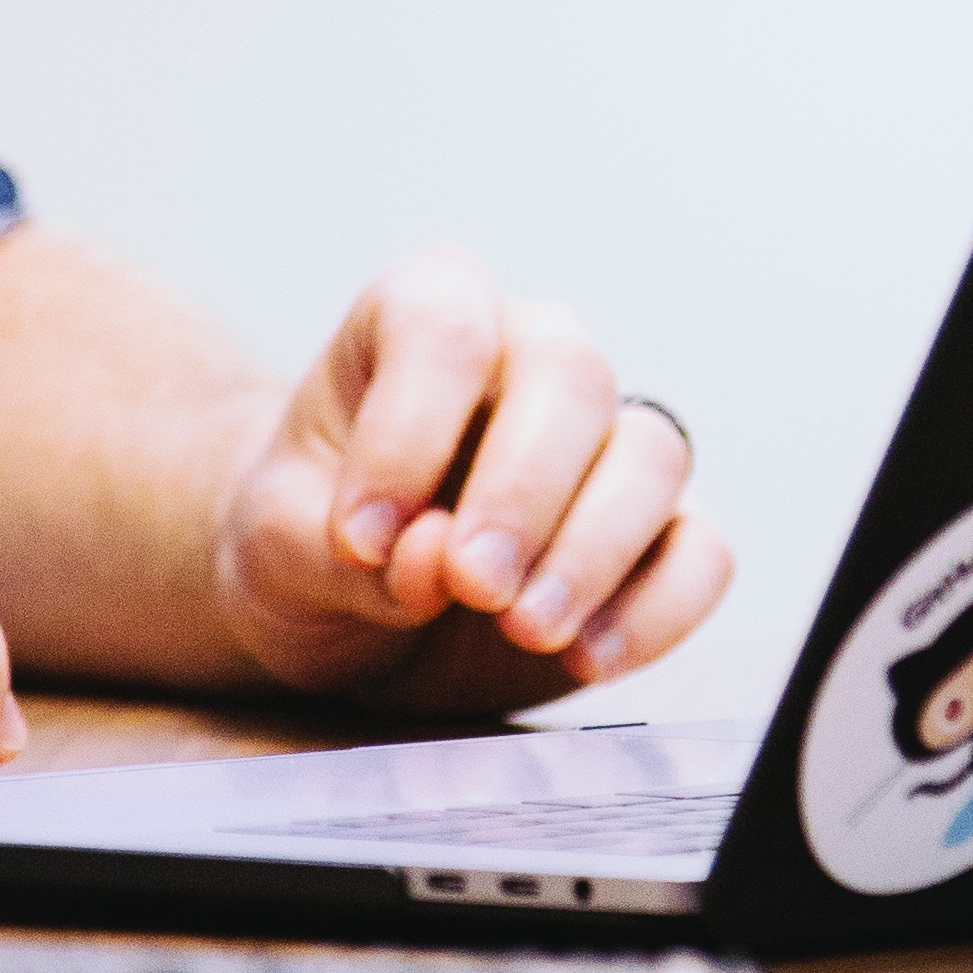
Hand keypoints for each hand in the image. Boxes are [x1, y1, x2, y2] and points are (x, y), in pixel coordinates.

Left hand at [212, 248, 732, 708]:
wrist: (342, 609)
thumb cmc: (305, 540)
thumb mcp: (272, 547)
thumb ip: (331, 551)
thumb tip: (435, 560)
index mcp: (426, 312)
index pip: (442, 330)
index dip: (407, 433)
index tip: (358, 536)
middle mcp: (532, 351)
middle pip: (572, 378)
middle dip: (525, 491)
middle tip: (474, 586)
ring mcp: (606, 440)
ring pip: (652, 456)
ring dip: (594, 551)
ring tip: (525, 630)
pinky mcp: (655, 534)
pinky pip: (700, 554)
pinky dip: (656, 611)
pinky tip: (585, 660)